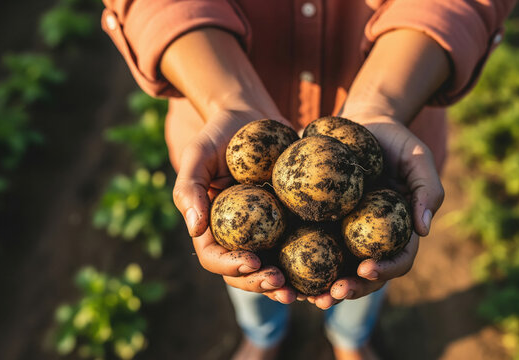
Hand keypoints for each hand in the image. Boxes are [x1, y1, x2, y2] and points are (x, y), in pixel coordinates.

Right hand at [171, 107, 296, 303]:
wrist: (253, 116)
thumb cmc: (220, 133)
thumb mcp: (197, 154)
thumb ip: (189, 188)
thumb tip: (194, 230)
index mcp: (212, 227)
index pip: (215, 258)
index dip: (231, 266)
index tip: (252, 262)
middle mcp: (238, 236)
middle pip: (246, 272)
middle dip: (262, 284)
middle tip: (282, 285)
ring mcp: (265, 231)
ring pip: (274, 267)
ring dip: (287, 284)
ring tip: (304, 292)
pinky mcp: (290, 221)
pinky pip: (301, 246)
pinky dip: (311, 263)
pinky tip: (329, 270)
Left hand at [306, 116, 443, 308]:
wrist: (362, 122)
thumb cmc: (395, 140)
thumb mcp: (418, 157)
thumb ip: (428, 190)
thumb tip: (424, 230)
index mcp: (399, 232)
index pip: (399, 260)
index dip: (385, 270)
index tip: (366, 268)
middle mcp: (372, 240)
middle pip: (364, 275)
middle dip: (350, 289)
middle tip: (331, 293)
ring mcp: (345, 234)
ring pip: (335, 270)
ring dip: (321, 287)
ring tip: (304, 296)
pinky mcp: (319, 223)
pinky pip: (308, 246)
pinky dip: (297, 263)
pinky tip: (280, 270)